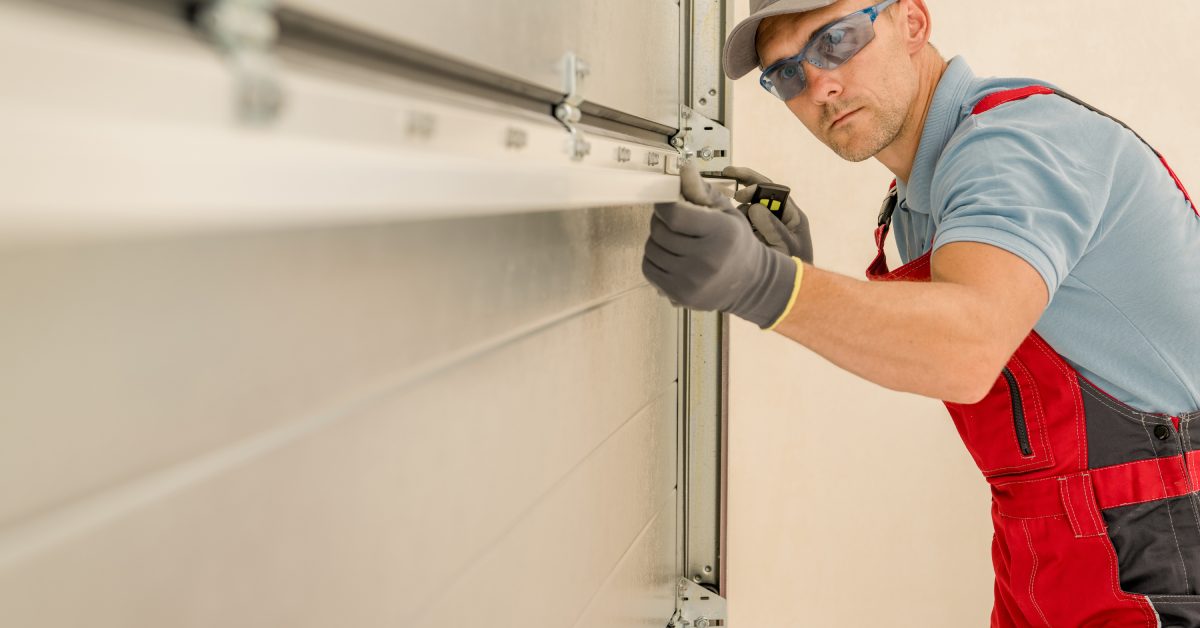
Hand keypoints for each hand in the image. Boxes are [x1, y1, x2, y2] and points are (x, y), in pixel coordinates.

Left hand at [642, 162, 798, 327]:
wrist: (749, 282)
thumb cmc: (735, 242)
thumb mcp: (725, 211)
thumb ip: (701, 190)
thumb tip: (684, 168)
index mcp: (721, 233)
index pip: (674, 214)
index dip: (664, 205)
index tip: (667, 203)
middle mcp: (707, 259)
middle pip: (659, 232)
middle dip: (660, 221)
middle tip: (672, 222)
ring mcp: (692, 281)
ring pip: (651, 250)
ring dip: (656, 240)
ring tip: (674, 240)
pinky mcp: (680, 295)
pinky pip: (648, 269)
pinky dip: (653, 259)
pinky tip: (670, 256)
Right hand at [721, 166, 813, 263]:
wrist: (790, 293)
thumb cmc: (796, 271)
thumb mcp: (787, 247)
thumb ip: (774, 227)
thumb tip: (755, 208)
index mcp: (791, 216)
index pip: (774, 190)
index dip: (756, 186)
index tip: (740, 192)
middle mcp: (778, 217)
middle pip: (760, 193)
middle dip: (744, 186)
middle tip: (726, 175)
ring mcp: (765, 227)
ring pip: (747, 210)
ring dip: (739, 212)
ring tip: (736, 226)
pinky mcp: (754, 237)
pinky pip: (743, 224)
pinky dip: (735, 224)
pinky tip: (731, 231)